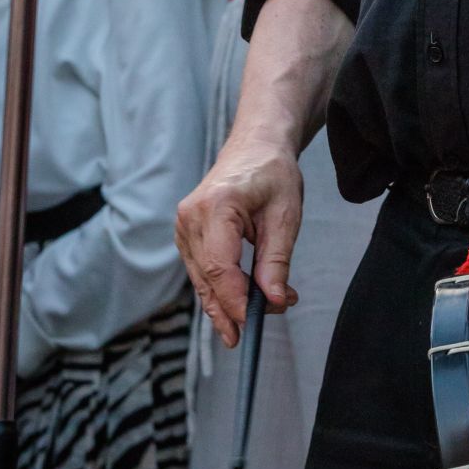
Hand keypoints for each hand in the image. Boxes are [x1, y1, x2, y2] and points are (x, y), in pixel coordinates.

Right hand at [176, 129, 302, 349]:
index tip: (254, 322)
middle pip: (206, 278)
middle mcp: (190, 217)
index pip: (218, 267)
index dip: (235, 300)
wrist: (255, 146)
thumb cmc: (273, 173)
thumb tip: (275, 301)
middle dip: (234, 307)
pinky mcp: (186, 234)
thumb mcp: (285, 215)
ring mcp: (183, 225)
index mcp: (215, 206)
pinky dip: (220, 288)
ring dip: (228, 301)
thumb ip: (277, 261)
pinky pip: (200, 270)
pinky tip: (242, 301)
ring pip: (200, 279)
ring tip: (261, 313)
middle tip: (263, 322)